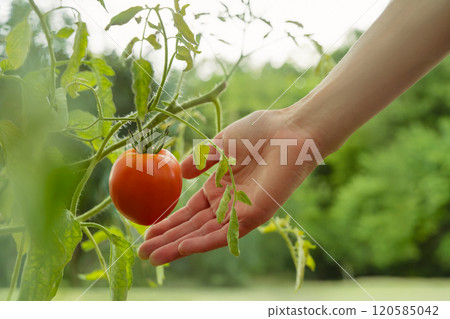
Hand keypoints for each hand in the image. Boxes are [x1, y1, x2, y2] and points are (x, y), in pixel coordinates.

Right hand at [138, 107, 322, 264]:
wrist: (288, 131)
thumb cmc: (256, 133)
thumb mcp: (218, 145)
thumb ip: (199, 161)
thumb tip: (181, 173)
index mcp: (219, 187)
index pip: (190, 212)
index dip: (169, 222)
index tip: (147, 232)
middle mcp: (227, 203)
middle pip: (193, 227)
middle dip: (167, 240)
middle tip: (142, 253)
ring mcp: (240, 211)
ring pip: (204, 234)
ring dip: (178, 246)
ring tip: (153, 257)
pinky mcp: (253, 216)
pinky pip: (224, 233)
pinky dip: (202, 242)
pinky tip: (181, 249)